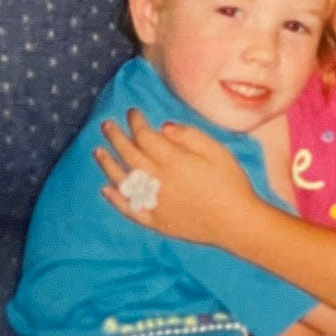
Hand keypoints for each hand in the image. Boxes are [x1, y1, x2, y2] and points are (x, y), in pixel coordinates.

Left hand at [94, 110, 256, 248]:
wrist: (237, 223)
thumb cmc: (231, 184)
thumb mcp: (217, 151)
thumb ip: (189, 136)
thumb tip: (163, 127)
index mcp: (173, 161)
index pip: (145, 136)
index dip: (136, 122)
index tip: (132, 112)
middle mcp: (159, 181)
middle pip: (129, 155)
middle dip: (116, 137)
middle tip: (106, 125)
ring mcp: (155, 202)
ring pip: (123, 180)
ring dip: (108, 164)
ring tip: (98, 151)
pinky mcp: (157, 221)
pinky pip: (130, 210)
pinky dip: (116, 200)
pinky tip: (106, 190)